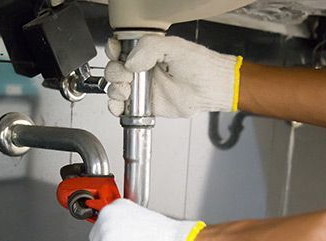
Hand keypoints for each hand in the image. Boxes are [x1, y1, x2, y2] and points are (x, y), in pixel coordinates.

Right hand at [105, 35, 239, 117]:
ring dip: (114, 89)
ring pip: (115, 88)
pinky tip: (120, 105)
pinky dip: (116, 107)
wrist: (211, 89)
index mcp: (147, 52)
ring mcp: (143, 88)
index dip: (114, 51)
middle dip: (115, 72)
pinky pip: (123, 107)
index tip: (117, 55)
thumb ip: (150, 47)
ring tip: (127, 90)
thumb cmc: (200, 66)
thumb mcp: (174, 47)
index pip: (120, 48)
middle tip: (128, 75)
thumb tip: (130, 62)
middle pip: (114, 69)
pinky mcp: (145, 105)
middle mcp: (143, 69)